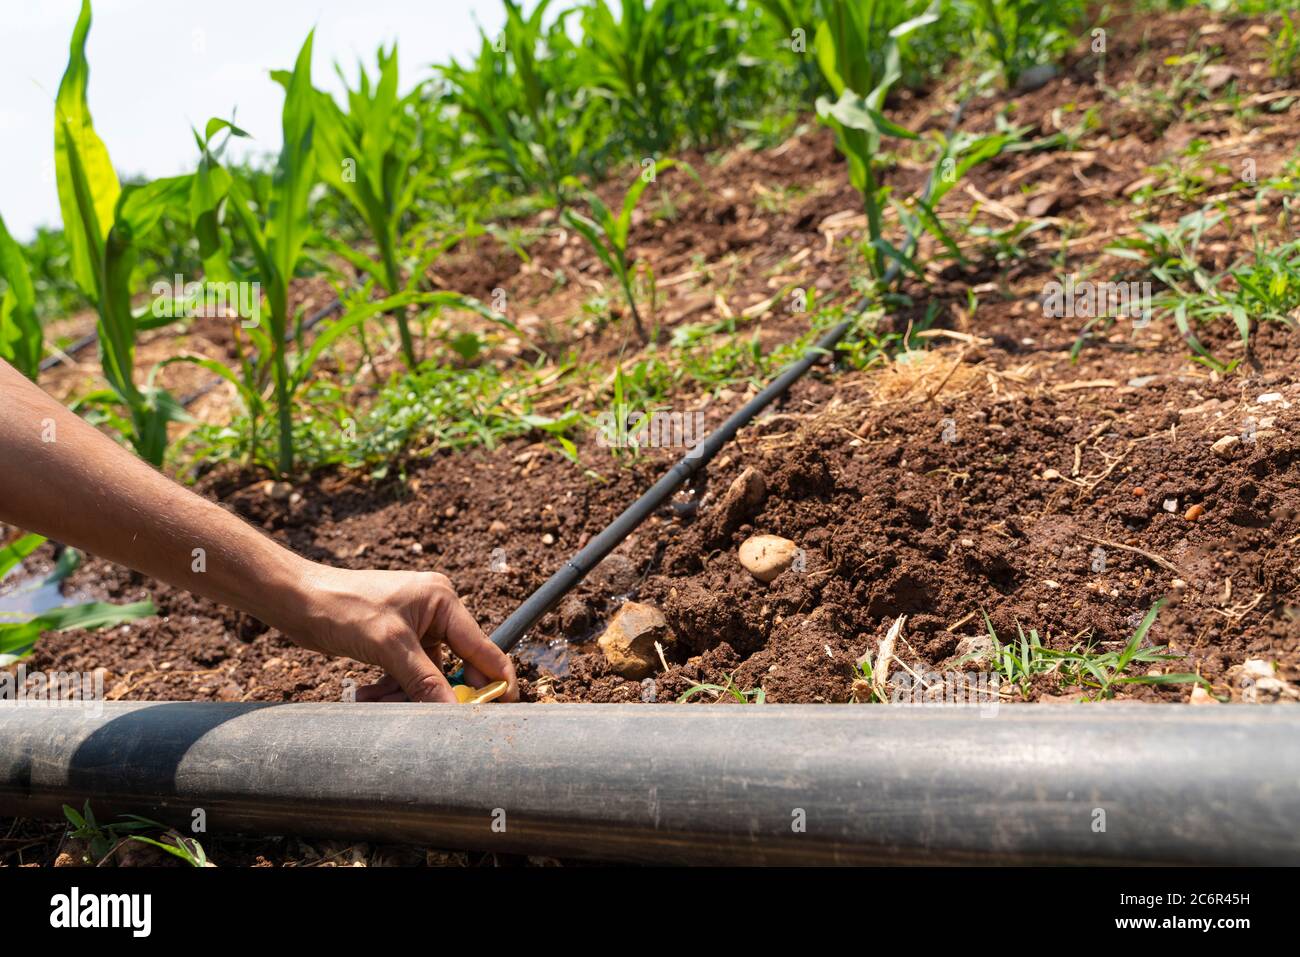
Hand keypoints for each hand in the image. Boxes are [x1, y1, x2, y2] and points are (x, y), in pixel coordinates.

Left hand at [284, 564, 517, 702]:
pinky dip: (390, 688)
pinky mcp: (395, 640)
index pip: (481, 646)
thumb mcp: (389, 646)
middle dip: (436, 692)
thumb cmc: (342, 607)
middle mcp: (434, 611)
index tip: (504, 708)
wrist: (295, 599)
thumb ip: (425, 680)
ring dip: (404, 694)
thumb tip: (455, 711)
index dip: (495, 678)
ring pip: (427, 675)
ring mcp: (414, 626)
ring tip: (374, 699)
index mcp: (442, 600)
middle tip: (429, 718)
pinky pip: (406, 673)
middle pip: (454, 665)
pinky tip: (366, 694)